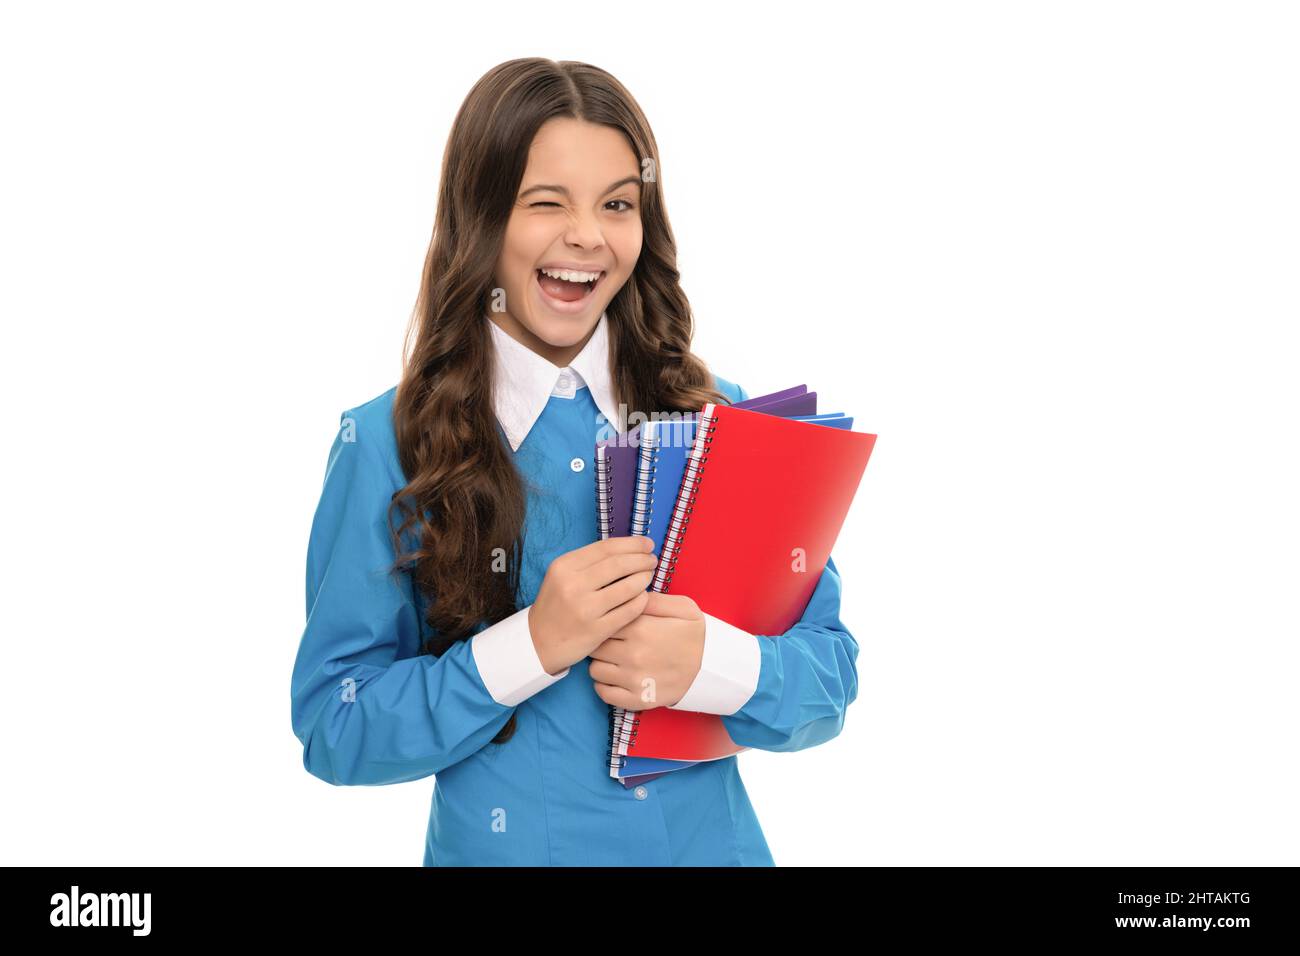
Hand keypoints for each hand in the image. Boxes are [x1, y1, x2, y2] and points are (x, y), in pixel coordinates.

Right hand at [528, 535, 658, 674]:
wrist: (539, 642)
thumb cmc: (557, 606)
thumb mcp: (562, 576)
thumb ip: (589, 562)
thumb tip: (627, 549)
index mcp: (564, 566)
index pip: (606, 548)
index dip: (632, 544)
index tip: (648, 544)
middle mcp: (573, 585)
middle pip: (619, 564)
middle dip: (642, 559)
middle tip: (652, 560)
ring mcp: (585, 609)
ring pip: (627, 587)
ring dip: (644, 578)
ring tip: (648, 576)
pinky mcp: (596, 630)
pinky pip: (629, 611)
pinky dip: (641, 601)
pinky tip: (644, 597)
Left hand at [588, 591, 704, 710]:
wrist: (714, 668)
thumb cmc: (696, 635)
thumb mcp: (682, 607)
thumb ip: (652, 599)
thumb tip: (628, 594)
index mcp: (640, 628)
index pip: (604, 622)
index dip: (606, 622)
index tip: (613, 625)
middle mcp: (633, 654)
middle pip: (596, 646)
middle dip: (601, 642)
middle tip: (612, 643)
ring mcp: (634, 679)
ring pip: (595, 670)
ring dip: (601, 664)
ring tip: (613, 661)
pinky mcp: (638, 699)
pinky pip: (604, 694)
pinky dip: (604, 686)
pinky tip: (614, 679)